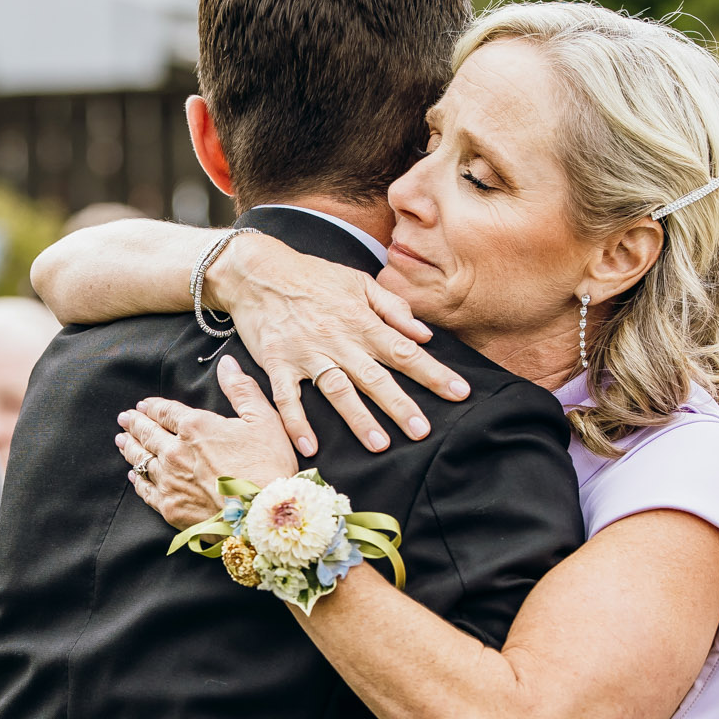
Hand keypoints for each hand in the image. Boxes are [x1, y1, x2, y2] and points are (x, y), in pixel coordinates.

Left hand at [117, 356, 300, 527]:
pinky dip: (137, 479)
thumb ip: (242, 390)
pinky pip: (146, 490)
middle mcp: (175, 451)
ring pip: (141, 459)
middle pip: (147, 434)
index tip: (143, 405)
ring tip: (122, 440)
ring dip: (130, 447)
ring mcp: (169, 480)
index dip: (153, 406)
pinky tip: (134, 475)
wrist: (263, 516)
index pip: (166, 411)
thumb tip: (227, 363)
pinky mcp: (169, 507)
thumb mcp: (263, 420)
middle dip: (134, 424)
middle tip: (124, 418)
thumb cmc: (268, 466)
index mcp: (195, 427)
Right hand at [204, 234, 467, 455]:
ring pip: (336, 390)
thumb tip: (424, 334)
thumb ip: (393, 308)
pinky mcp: (277, 364)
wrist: (258, 271)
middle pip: (374, 377)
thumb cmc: (312, 277)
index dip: (433, 373)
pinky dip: (296, 422)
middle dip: (400, 405)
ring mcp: (306, 354)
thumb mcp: (358, 282)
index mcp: (361, 321)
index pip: (404, 351)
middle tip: (422, 431)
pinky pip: (287, 398)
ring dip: (357, 418)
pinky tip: (310, 447)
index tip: (459, 393)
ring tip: (379, 444)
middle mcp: (337, 340)